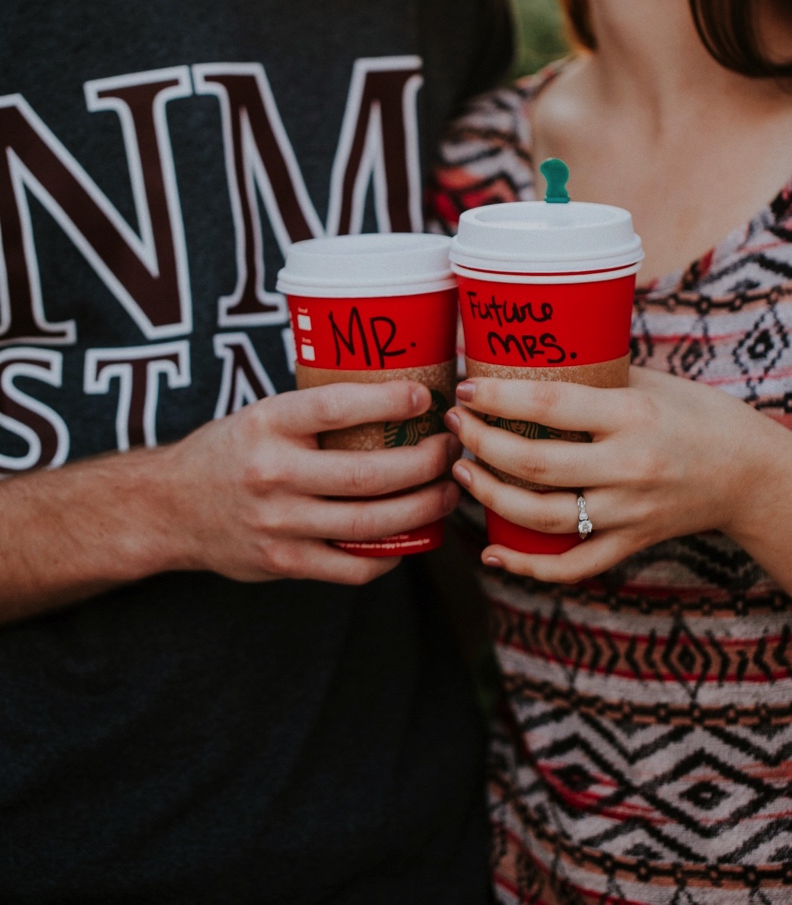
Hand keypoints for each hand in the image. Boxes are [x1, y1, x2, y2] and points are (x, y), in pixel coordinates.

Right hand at [158, 381, 462, 585]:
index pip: (336, 407)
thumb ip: (316, 414)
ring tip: (447, 492)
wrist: (169, 507)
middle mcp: (272, 473)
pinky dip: (392, 554)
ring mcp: (278, 524)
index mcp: (268, 424)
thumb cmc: (231, 451)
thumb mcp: (263, 414)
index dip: (388, 402)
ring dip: (422, 508)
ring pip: (370, 522)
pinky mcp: (283, 563)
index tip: (425, 399)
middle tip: (451, 449)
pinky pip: (353, 565)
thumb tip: (400, 396)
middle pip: (368, 474)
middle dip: (425, 463)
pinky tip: (412, 536)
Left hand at [446, 369, 781, 582]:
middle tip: (456, 423)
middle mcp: (628, 467)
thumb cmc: (699, 415)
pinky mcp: (631, 543)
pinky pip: (572, 565)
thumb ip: (597, 376)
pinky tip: (492, 551)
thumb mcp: (652, 382)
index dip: (499, 398)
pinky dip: (528, 566)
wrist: (752, 475)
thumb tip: (532, 360)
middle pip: (535, 465)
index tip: (467, 388)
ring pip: (542, 517)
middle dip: (482, 444)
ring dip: (490, 497)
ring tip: (462, 471)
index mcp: (632, 415)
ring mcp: (629, 511)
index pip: (550, 407)